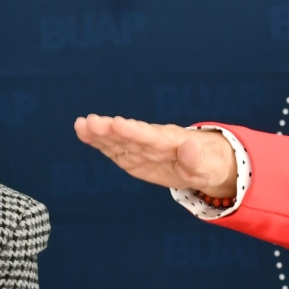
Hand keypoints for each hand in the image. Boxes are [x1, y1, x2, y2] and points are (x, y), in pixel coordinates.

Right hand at [74, 114, 236, 198]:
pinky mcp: (134, 157)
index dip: (134, 131)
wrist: (204, 161)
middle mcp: (152, 141)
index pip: (150, 136)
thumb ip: (196, 159)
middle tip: (90, 122)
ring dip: (100, 134)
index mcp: (171, 141)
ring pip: (118, 140)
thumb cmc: (208, 163)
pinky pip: (116, 150)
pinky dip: (100, 143)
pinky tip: (84, 133)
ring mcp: (141, 148)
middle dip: (110, 130)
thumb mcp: (208, 165)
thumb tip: (190, 145)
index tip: (117, 123)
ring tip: (81, 125)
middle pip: (129, 135)